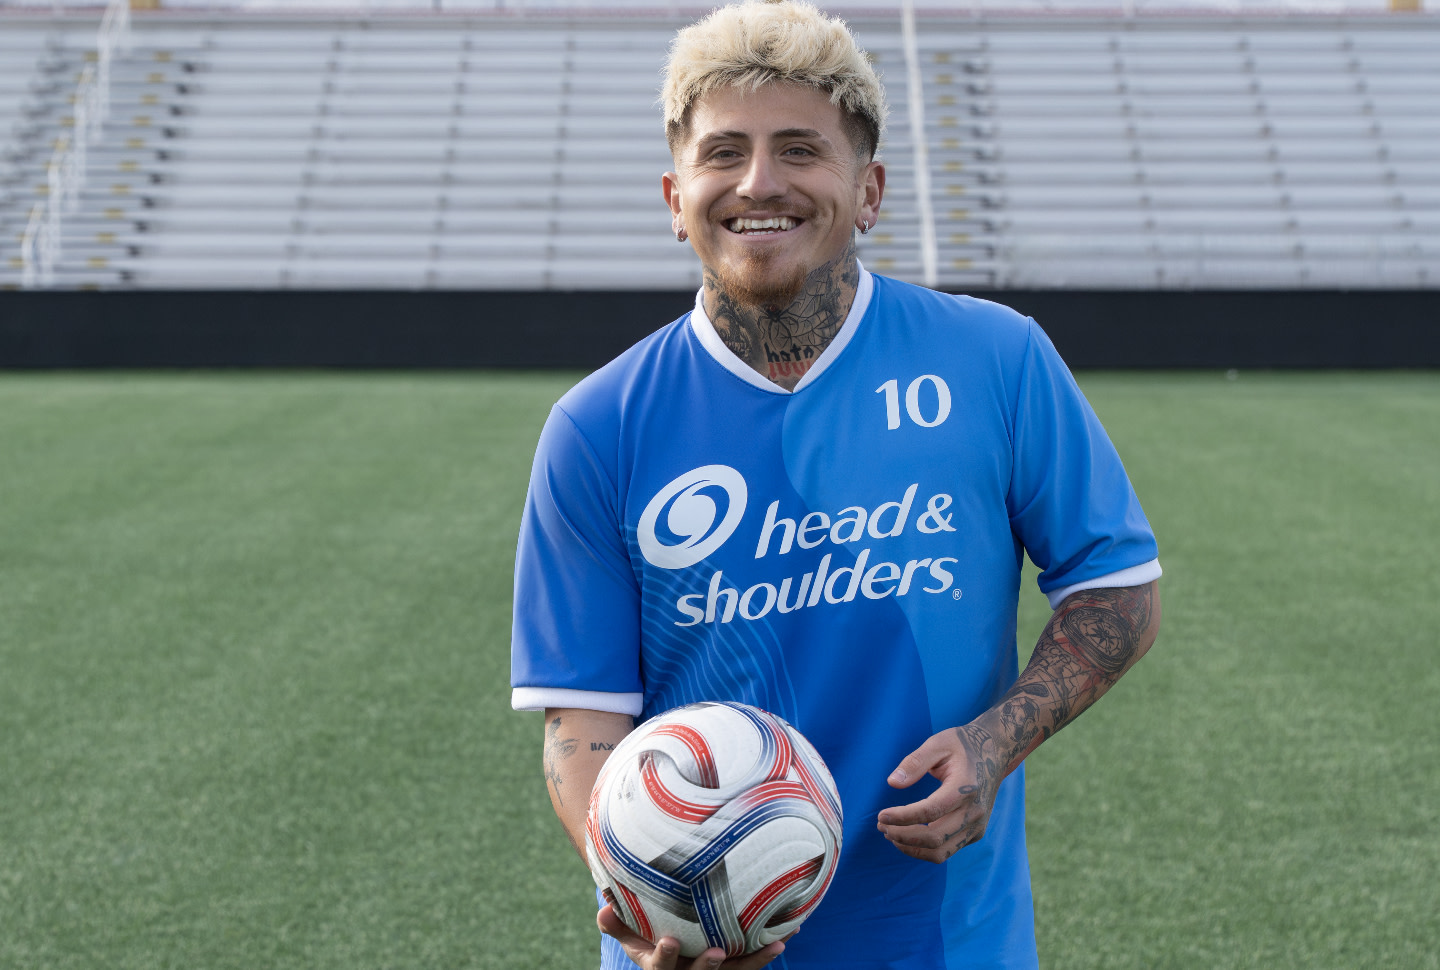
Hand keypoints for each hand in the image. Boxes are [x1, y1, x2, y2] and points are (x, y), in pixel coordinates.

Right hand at [597, 904, 788, 969]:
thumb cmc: (649, 942)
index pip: (661, 967)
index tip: (670, 941)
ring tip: (775, 945)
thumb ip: (615, 924)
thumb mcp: (631, 938)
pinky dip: (767, 952)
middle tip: (718, 952)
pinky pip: (751, 965)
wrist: (674, 959)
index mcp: (662, 969)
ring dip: (754, 961)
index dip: (665, 956)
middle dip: (708, 966)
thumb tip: (603, 902)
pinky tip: (785, 936)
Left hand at [875, 724, 1000, 863]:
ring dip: (911, 848)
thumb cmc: (961, 745)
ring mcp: (977, 825)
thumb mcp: (937, 743)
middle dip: (903, 835)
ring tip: (890, 834)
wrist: (995, 753)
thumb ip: (914, 762)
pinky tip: (906, 836)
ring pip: (940, 852)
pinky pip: (947, 850)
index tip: (881, 815)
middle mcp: (975, 811)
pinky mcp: (975, 833)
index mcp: (966, 787)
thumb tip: (892, 783)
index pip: (930, 811)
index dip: (903, 817)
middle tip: (881, 826)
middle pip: (934, 837)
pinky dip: (923, 849)